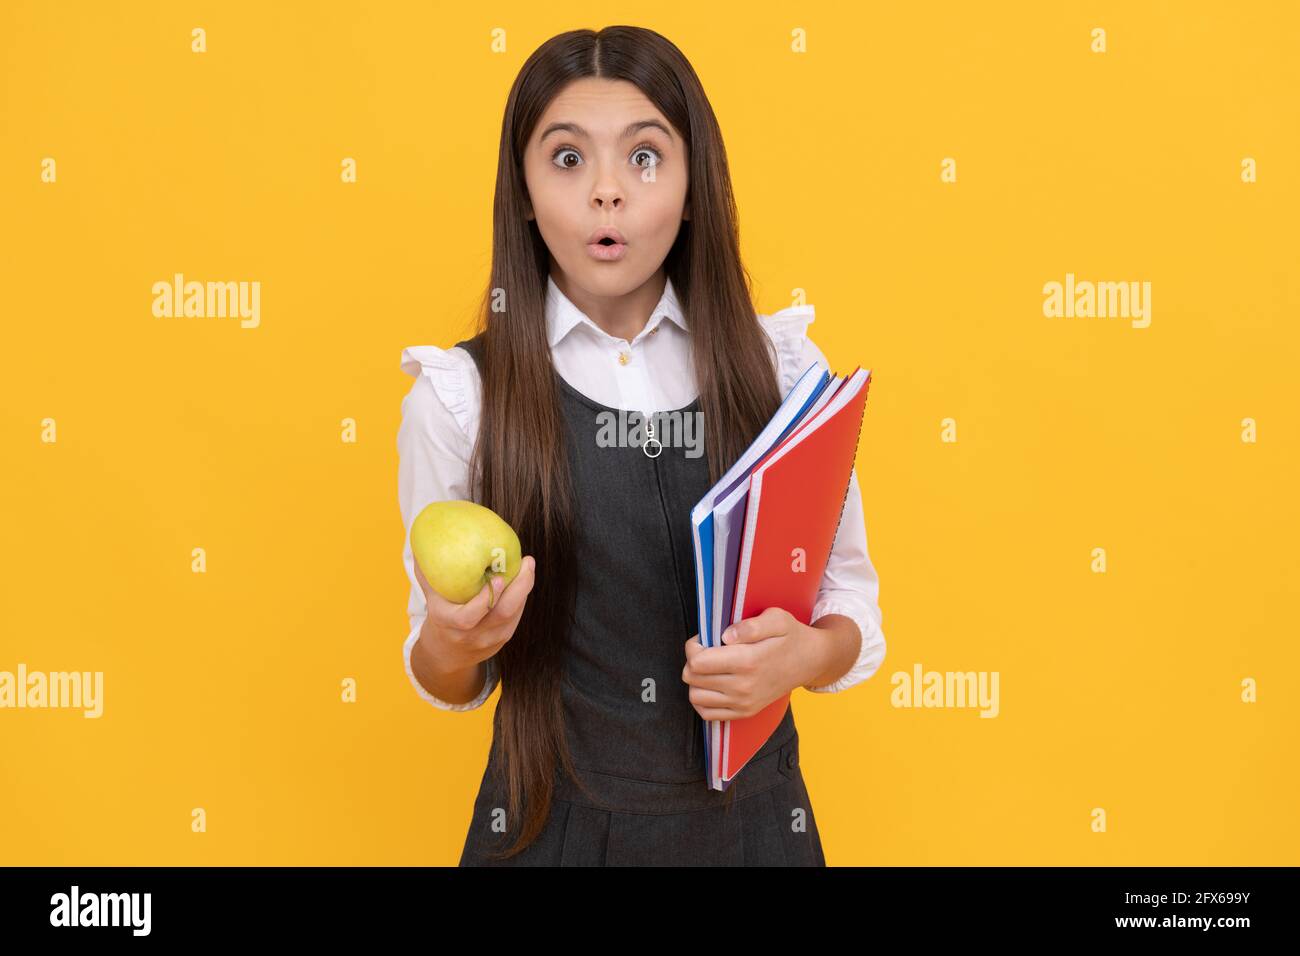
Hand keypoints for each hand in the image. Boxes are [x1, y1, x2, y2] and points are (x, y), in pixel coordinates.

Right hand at [414, 555, 535, 673]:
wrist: (447, 656)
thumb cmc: (440, 619)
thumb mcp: (431, 600)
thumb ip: (429, 575)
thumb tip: (421, 545)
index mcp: (450, 624)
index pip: (468, 617)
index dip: (485, 599)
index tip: (499, 578)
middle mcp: (473, 635)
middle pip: (502, 614)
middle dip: (519, 587)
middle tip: (527, 562)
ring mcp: (491, 639)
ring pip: (514, 614)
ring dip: (524, 588)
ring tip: (527, 565)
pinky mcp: (504, 638)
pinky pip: (517, 616)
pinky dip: (522, 596)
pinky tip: (524, 578)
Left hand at [681, 607, 812, 719]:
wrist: (811, 661)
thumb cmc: (791, 636)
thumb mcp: (777, 619)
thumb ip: (750, 625)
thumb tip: (726, 636)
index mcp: (748, 661)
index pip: (697, 661)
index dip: (693, 646)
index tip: (704, 639)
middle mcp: (743, 687)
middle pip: (692, 677)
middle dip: (693, 660)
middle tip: (708, 650)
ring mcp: (743, 703)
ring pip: (695, 696)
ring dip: (696, 680)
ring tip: (710, 667)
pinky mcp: (744, 713)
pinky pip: (706, 713)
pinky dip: (702, 699)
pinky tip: (712, 684)